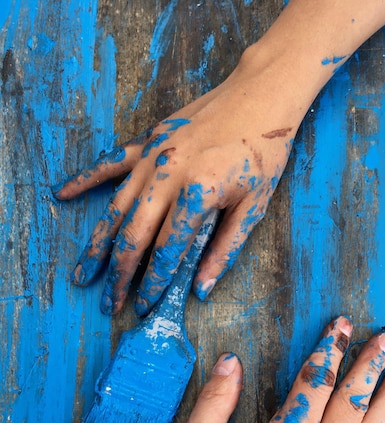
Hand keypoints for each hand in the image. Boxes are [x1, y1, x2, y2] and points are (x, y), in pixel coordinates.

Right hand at [52, 54, 297, 316]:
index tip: (144, 308)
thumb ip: (224, 250)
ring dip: (98, 245)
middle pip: (133, 237)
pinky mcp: (147, 142)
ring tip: (83, 274)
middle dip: (120, 276)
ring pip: (115, 209)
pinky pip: (110, 164)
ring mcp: (153, 158)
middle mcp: (167, 177)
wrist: (260, 96)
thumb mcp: (252, 207)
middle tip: (109, 305)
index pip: (167, 252)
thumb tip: (201, 289)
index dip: (153, 285)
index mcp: (197, 194)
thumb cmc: (263, 153)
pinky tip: (64, 194)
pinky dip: (86, 180)